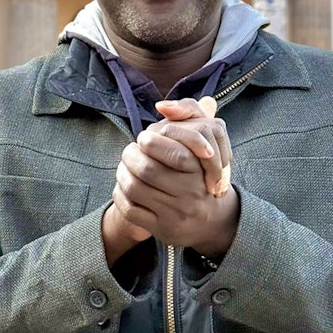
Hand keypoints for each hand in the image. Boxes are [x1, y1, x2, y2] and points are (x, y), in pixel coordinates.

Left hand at [112, 97, 237, 256]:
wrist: (211, 222)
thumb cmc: (201, 176)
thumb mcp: (206, 146)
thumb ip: (193, 117)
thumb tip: (174, 103)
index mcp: (200, 172)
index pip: (174, 153)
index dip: (152, 142)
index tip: (143, 138)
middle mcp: (190, 194)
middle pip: (148, 170)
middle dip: (131, 157)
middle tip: (128, 151)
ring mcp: (175, 214)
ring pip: (136, 189)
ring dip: (122, 174)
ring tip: (123, 167)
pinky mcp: (161, 229)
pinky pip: (131, 210)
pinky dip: (121, 196)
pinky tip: (123, 187)